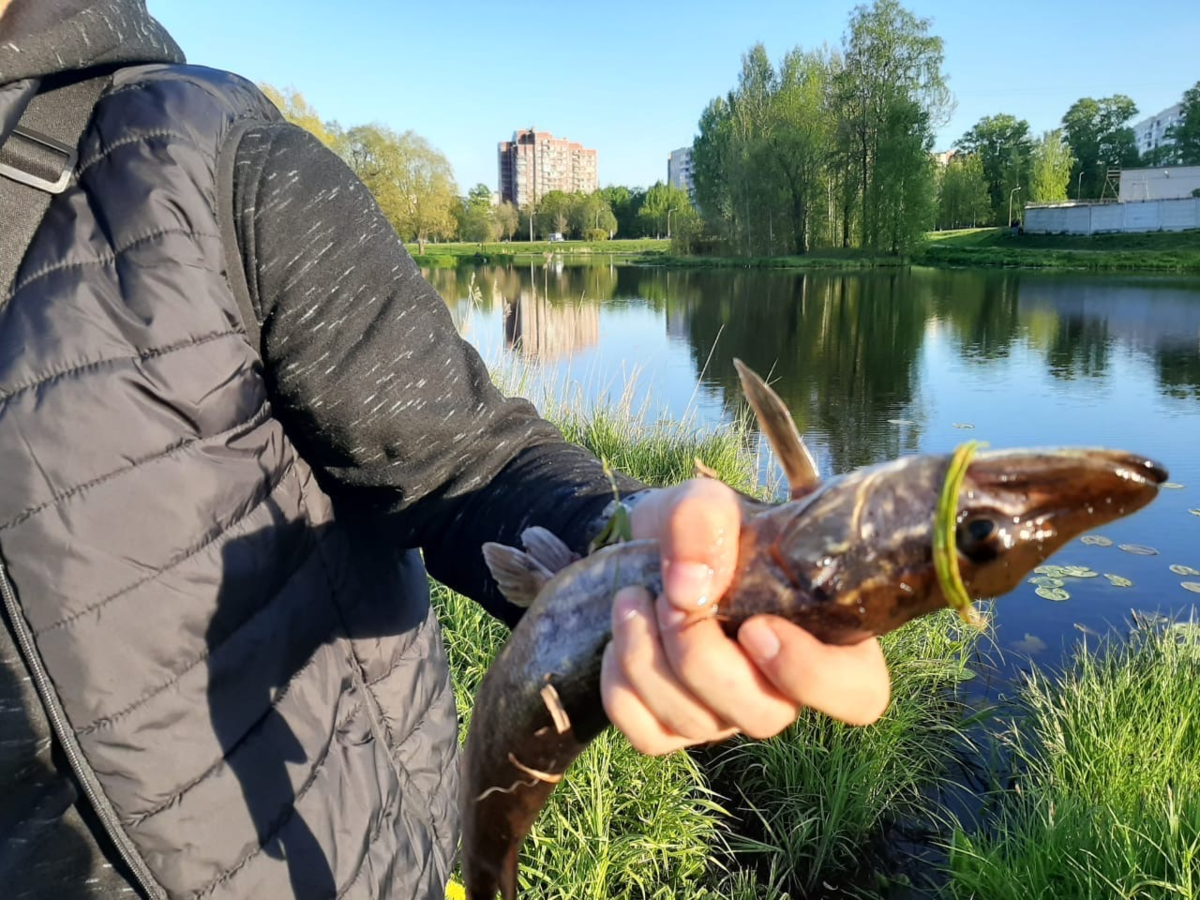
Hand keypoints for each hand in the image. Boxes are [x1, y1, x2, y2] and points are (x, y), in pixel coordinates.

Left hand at [599, 478, 891, 754]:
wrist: (642, 547)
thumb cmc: (699, 529)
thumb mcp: (704, 501)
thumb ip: (705, 521)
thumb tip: (690, 588)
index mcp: (823, 632)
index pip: (858, 694)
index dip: (813, 675)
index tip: (756, 626)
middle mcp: (782, 686)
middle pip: (765, 716)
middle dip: (702, 659)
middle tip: (668, 599)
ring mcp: (727, 714)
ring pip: (697, 724)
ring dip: (648, 659)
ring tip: (630, 598)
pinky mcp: (673, 727)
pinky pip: (648, 735)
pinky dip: (621, 688)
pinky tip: (620, 638)